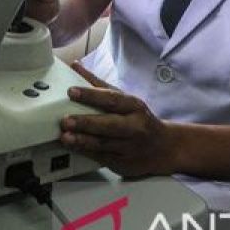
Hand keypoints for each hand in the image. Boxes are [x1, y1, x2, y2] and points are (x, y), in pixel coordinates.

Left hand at [60, 62, 176, 178]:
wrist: (164, 147)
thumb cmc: (139, 119)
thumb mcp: (125, 99)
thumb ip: (98, 85)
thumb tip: (75, 66)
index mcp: (134, 106)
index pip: (112, 99)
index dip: (91, 95)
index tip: (72, 91)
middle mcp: (135, 126)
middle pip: (109, 124)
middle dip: (86, 123)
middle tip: (66, 120)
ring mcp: (130, 147)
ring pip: (105, 144)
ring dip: (83, 141)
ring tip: (65, 137)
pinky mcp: (124, 163)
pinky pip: (103, 158)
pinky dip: (86, 153)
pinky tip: (73, 148)